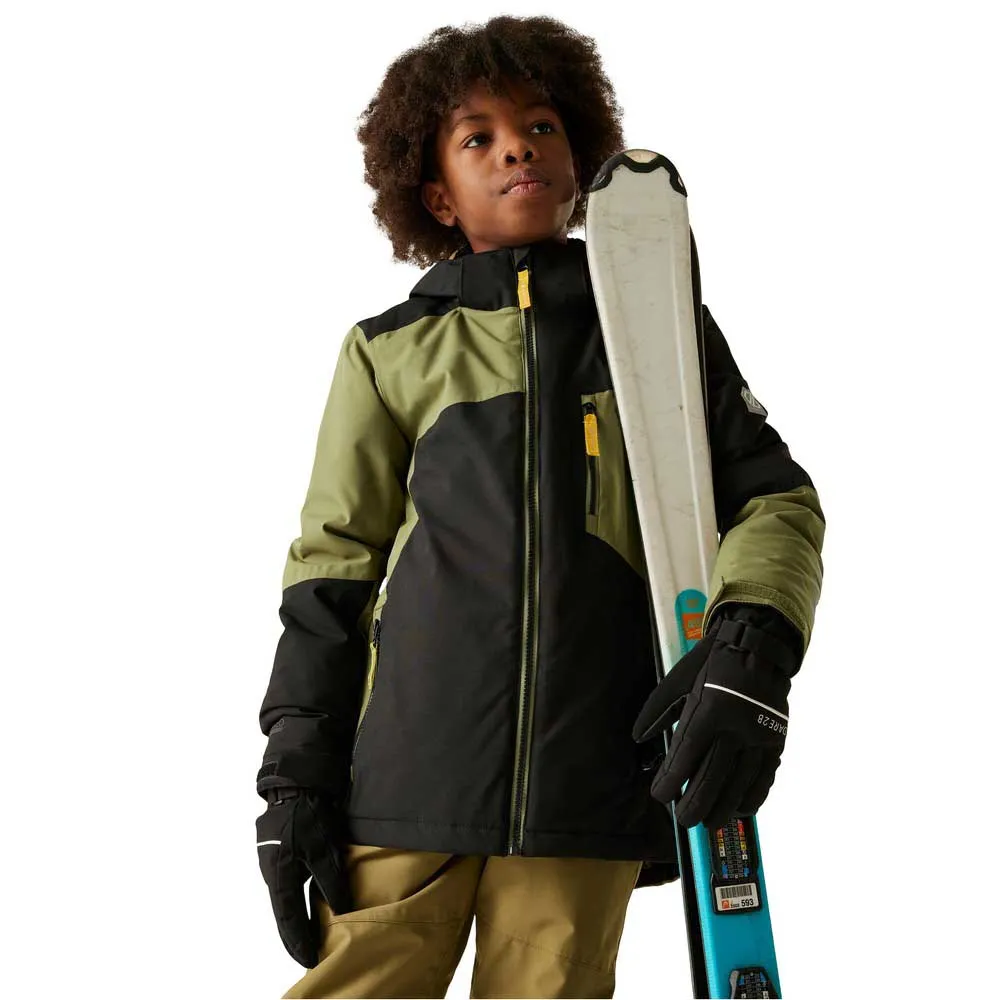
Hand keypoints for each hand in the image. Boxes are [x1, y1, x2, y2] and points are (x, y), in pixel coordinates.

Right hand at [255, 788, 352, 967]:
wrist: (294, 784)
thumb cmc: (308, 816)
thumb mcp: (325, 851)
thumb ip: (331, 883)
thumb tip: (341, 911)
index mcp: (280, 876)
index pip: (289, 919)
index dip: (299, 941)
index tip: (309, 960)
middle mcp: (271, 872)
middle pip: (284, 911)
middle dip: (295, 934)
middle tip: (308, 953)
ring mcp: (272, 860)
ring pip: (285, 896)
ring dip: (295, 914)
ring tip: (309, 933)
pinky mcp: (277, 849)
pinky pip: (287, 881)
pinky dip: (296, 896)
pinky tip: (307, 900)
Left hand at [632, 603, 801, 828]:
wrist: (757, 648)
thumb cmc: (711, 664)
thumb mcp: (677, 681)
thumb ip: (656, 711)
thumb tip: (638, 738)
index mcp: (709, 710)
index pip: (687, 755)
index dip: (672, 780)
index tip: (661, 795)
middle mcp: (735, 727)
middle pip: (714, 777)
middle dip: (696, 803)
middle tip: (684, 819)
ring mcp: (758, 736)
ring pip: (740, 784)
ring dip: (723, 808)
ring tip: (708, 823)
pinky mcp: (775, 741)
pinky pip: (765, 778)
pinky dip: (752, 798)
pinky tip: (739, 809)